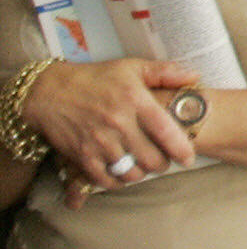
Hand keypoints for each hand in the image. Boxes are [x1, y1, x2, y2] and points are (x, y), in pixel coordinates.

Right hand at [25, 59, 197, 197]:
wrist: (51, 92)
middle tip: (163, 160)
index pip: (166, 130)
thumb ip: (166, 72)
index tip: (188, 158)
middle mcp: (119, 123)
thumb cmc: (96, 78)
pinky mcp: (82, 156)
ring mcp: (99, 142)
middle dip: (162, 164)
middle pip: (152, 158)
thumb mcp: (132, 67)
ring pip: (131, 172)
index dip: (182, 148)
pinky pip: (106, 180)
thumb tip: (194, 77)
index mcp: (135, 100)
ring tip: (143, 166)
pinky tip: (122, 173)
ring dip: (141, 173)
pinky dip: (118, 181)